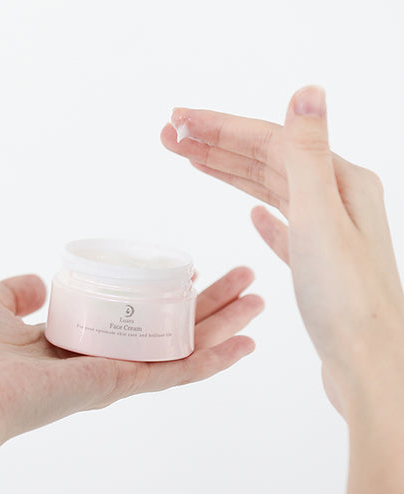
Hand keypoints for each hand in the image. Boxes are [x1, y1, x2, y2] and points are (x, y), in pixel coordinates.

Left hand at [0, 268, 261, 493]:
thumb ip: (12, 290)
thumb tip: (38, 282)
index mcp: (75, 340)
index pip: (133, 316)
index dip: (164, 293)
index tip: (188, 270)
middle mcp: (102, 359)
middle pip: (169, 328)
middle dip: (210, 304)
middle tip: (247, 280)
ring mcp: (116, 374)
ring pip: (183, 349)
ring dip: (224, 326)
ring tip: (259, 301)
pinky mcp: (122, 385)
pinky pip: (177, 372)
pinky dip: (214, 359)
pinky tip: (246, 343)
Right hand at [161, 86, 403, 415]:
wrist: (367, 360)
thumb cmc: (346, 298)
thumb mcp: (322, 218)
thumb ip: (309, 154)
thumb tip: (308, 90)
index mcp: (337, 181)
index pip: (267, 140)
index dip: (219, 127)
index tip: (178, 119)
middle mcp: (334, 199)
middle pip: (265, 160)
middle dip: (214, 144)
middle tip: (170, 136)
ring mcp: (325, 231)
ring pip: (269, 189)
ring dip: (229, 173)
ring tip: (192, 162)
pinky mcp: (315, 262)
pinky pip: (283, 225)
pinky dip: (263, 215)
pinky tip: (252, 214)